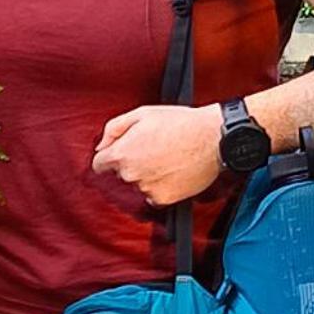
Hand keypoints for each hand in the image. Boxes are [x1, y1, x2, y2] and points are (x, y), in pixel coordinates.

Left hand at [92, 103, 222, 206]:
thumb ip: (113, 129)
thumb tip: (101, 146)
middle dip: (131, 163)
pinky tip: (172, 171)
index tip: (119, 153)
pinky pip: (153, 195)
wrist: (214, 139)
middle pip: (120, 174)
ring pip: (138, 185)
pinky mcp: (163, 199)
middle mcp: (131, 175)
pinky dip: (160, 186)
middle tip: (153, 149)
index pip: (99, 165)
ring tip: (166, 158)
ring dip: (146, 175)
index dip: (108, 157)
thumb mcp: (142, 113)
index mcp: (122, 154)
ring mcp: (146, 189)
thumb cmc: (180, 123)